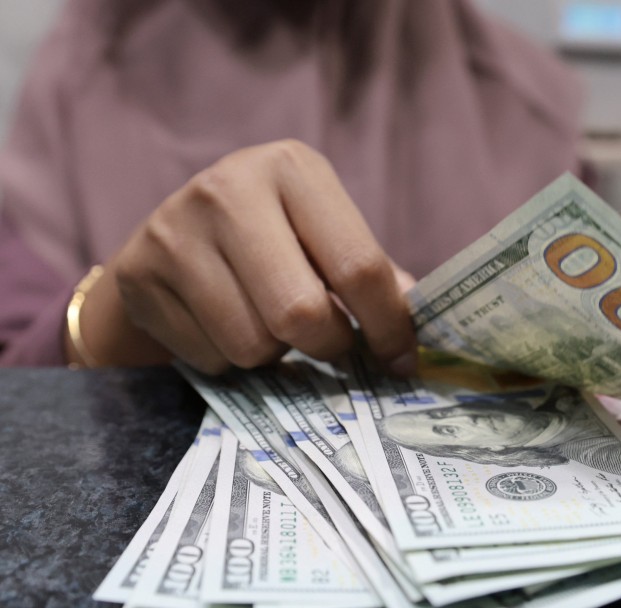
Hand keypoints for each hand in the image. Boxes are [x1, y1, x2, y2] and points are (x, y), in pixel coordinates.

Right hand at [67, 140, 416, 374]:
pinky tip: (223, 325)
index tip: (400, 360)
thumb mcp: (322, 234)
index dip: (388, 325)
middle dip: (328, 345)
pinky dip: (229, 360)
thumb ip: (368, 275)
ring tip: (267, 323)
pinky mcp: (139, 274)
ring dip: (273, 354)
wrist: (169, 239)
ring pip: (252, 344)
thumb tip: (415, 335)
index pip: (358, 265)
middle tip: (332, 346)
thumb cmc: (270, 241)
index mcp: (293, 168)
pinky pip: (210, 357)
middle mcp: (229, 189)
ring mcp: (176, 231)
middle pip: (301, 312)